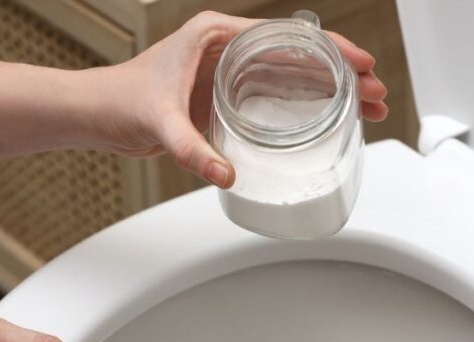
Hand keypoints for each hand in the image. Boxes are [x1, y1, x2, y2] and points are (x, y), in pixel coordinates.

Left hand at [91, 11, 388, 187]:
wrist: (96, 113)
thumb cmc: (119, 99)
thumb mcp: (159, 122)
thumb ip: (191, 150)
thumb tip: (225, 174)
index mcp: (216, 35)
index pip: (287, 35)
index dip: (330, 49)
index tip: (361, 63)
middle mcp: (227, 50)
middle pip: (299, 57)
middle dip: (342, 74)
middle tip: (376, 93)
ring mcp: (227, 73)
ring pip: (292, 78)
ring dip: (330, 92)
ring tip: (367, 108)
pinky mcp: (224, 98)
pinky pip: (274, 99)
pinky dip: (304, 109)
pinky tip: (327, 123)